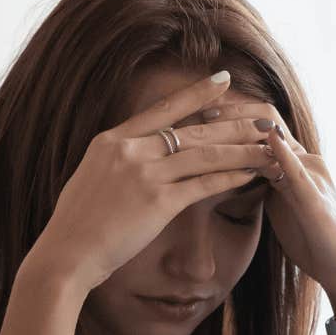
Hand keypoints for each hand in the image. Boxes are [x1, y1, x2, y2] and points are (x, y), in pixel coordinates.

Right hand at [25, 72, 277, 293]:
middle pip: (194, 130)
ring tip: (270, 145)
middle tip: (266, 116)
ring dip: (242, 149)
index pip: (163, 109)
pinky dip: (230, 178)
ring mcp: (144, 174)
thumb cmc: (76, 225)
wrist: (66, 254)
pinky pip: (203, 185)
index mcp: (111, 140)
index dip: (197, 93)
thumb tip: (130, 155)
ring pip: (205, 154)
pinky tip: (251, 174)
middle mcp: (129, 150)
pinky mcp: (158, 202)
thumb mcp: (90, 177)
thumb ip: (115, 161)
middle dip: (235, 123)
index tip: (224, 80)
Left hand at [203, 103, 335, 318]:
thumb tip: (234, 173)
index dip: (230, 115)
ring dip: (245, 127)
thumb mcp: (281, 205)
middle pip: (267, 121)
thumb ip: (265, 183)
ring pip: (278, 141)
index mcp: (295, 163)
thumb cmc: (313, 240)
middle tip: (197, 108)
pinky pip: (297, 173)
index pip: (261, 124)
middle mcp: (306, 161)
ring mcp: (313, 178)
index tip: (197, 111)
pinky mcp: (316, 201)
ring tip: (214, 119)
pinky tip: (266, 143)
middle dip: (231, 112)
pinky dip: (280, 155)